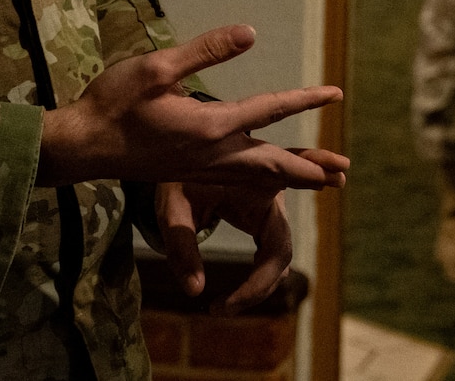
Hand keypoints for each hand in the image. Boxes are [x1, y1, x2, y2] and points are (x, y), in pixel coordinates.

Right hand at [36, 24, 343, 188]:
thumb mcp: (157, 67)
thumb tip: (250, 32)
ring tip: (321, 183)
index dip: (305, 100)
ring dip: (290, 178)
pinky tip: (264, 182)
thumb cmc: (113, 103)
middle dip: (309, 167)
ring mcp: (199, 168)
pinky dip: (261, 183)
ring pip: (256, 178)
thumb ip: (206, 50)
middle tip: (343, 174)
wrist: (81, 147)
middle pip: (272, 163)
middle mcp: (212, 154)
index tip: (336, 93)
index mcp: (210, 126)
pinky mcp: (187, 173)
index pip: (270, 110)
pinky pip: (236, 182)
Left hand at [157, 174, 345, 314]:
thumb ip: (182, 244)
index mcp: (263, 190)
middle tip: (219, 311)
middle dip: (259, 287)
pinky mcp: (263, 213)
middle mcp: (276, 198)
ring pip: (278, 256)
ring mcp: (272, 206)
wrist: (186, 142)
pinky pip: (268, 250)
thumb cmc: (181, 169)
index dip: (258, 283)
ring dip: (257, 284)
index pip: (276, 248)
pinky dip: (256, 274)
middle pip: (281, 255)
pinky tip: (235, 296)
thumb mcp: (173, 204)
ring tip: (219, 306)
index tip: (220, 305)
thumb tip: (194, 292)